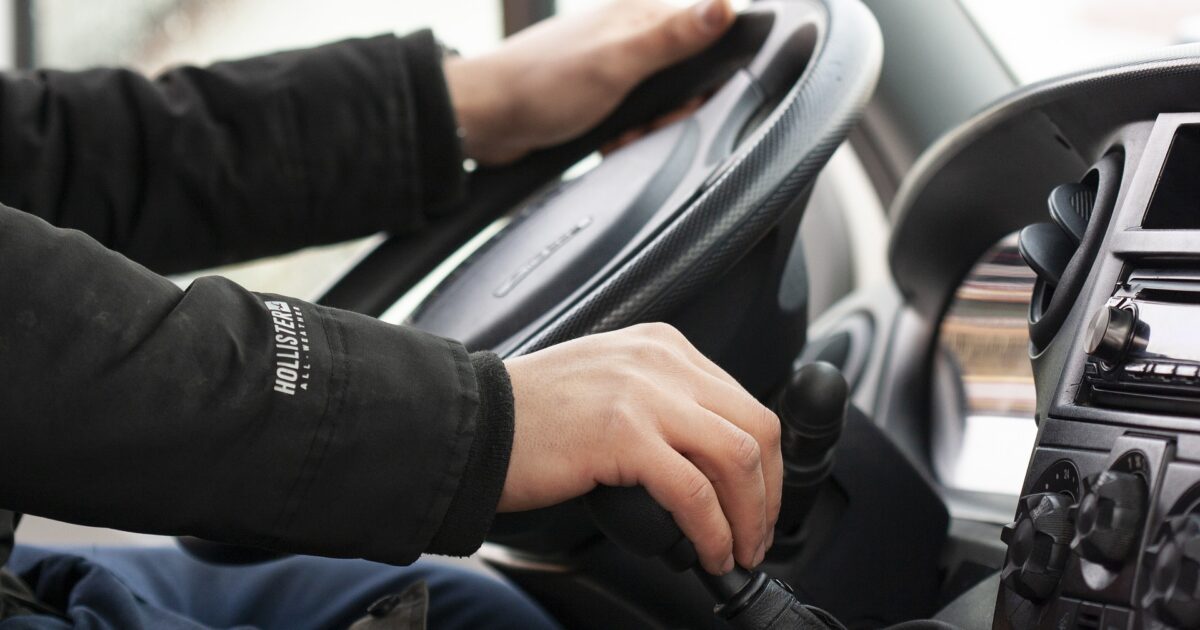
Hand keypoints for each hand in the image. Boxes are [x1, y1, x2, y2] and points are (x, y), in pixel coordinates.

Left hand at [443, 0, 734, 164]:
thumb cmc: (540, 84)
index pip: (703, 35)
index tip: (688, 99)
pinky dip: (624, 135)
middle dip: (670, 110)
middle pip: (682, 77)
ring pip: (656, 103)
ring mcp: (610, 66)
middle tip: (646, 122)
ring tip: (622, 133)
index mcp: (638, 15)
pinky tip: (609, 140)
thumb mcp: (619, 62)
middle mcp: (627, 36)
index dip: (704, 76)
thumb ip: (674, 37)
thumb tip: (724, 6)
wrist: (485, 118)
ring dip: (646, 128)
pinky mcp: (596, 95)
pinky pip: (629, 118)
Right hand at [501, 323, 781, 574]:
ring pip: (738, 456)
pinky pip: (695, 491)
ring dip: (750, 515)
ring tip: (739, 549)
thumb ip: (659, 404)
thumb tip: (707, 463)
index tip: (759, 500)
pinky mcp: (624, 433)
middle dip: (769, 492)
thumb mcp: (611, 386)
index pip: (744, 401)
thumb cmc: (530, 416)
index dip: (766, 462)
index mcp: (662, 346)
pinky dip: (714, 530)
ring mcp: (644, 393)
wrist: (470, 423)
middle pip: (756, 425)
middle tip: (759, 533)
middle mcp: (660, 361)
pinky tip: (710, 552)